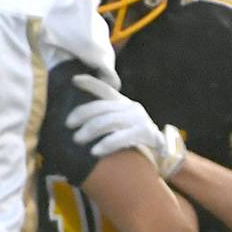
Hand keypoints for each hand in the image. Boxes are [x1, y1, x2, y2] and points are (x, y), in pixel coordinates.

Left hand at [68, 74, 186, 178]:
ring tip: (77, 139)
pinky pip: (121, 138)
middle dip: (82, 115)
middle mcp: (131, 107)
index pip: (105, 89)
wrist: (163, 151)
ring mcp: (139, 120)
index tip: (74, 80)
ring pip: (108, 121)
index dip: (90, 83)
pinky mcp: (144, 133)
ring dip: (90, 130)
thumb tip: (79, 121)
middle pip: (101, 107)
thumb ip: (107, 116)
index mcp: (124, 102)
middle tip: (68, 125)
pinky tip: (95, 151)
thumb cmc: (136, 137)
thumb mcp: (123, 122)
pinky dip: (106, 144)